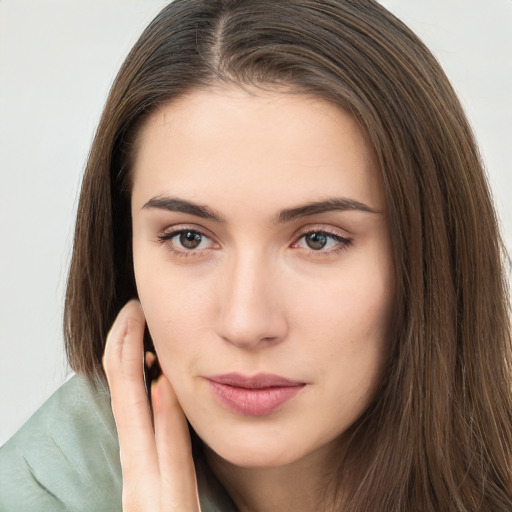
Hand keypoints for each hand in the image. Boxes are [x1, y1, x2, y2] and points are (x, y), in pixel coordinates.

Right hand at [103, 300, 200, 511]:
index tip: (135, 322)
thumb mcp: (174, 495)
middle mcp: (141, 485)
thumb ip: (174, 458)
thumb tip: (175, 400)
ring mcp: (152, 502)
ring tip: (137, 325)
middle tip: (132, 308)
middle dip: (123, 350)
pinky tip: (163, 385)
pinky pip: (171, 460)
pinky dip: (165, 421)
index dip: (125, 359)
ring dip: (136, 372)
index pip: (129, 406)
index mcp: (144, 475)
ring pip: (141, 425)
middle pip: (125, 403)